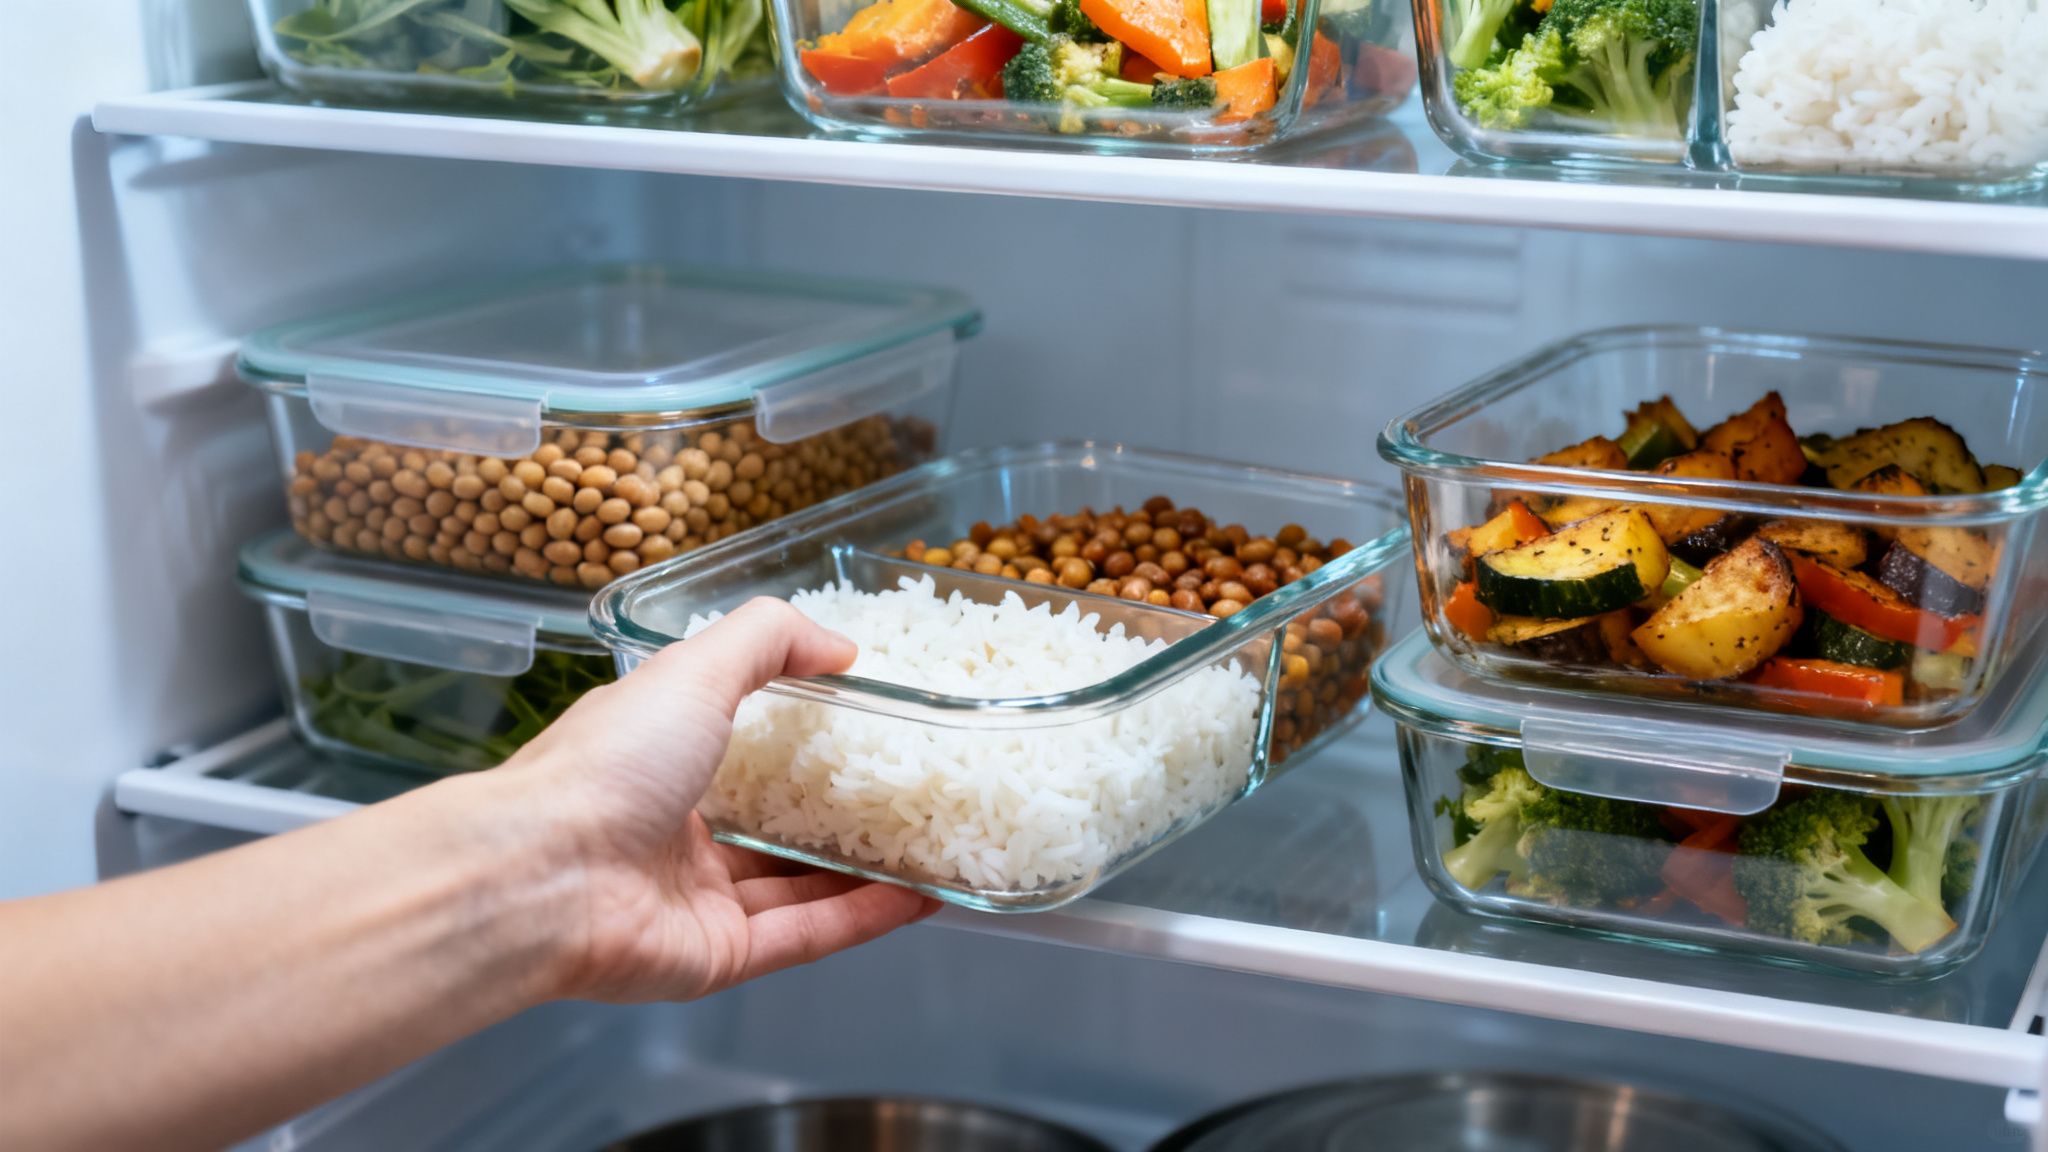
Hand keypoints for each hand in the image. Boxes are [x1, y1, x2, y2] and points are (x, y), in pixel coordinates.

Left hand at [496, 598, 938, 1002]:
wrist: (540, 878)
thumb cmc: (605, 767)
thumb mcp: (692, 670)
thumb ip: (768, 642)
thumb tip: (840, 645)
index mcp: (655, 762)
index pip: (733, 751)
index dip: (796, 741)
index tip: (861, 726)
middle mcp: (672, 834)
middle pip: (769, 828)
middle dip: (836, 817)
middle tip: (906, 799)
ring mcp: (696, 901)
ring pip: (796, 887)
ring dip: (863, 872)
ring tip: (931, 851)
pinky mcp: (720, 956)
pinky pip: (804, 935)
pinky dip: (862, 918)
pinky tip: (918, 899)